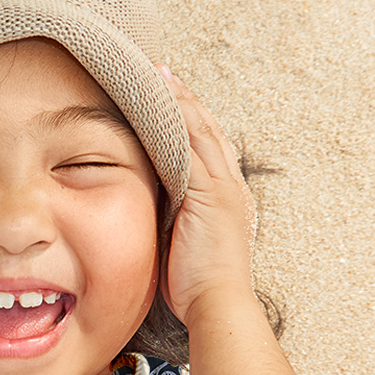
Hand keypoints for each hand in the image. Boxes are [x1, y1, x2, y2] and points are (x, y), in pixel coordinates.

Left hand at [158, 67, 256, 323]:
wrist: (217, 304)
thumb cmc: (196, 287)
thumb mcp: (181, 245)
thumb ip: (169, 221)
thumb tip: (145, 211)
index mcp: (224, 197)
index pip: (205, 146)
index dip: (186, 118)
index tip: (165, 95)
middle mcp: (229, 185)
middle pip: (205, 128)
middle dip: (183, 99)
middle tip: (160, 70)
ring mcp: (223, 186)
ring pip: (200, 130)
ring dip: (179, 100)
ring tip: (158, 73)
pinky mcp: (210, 193)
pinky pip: (192, 147)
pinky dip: (178, 122)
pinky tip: (160, 103)